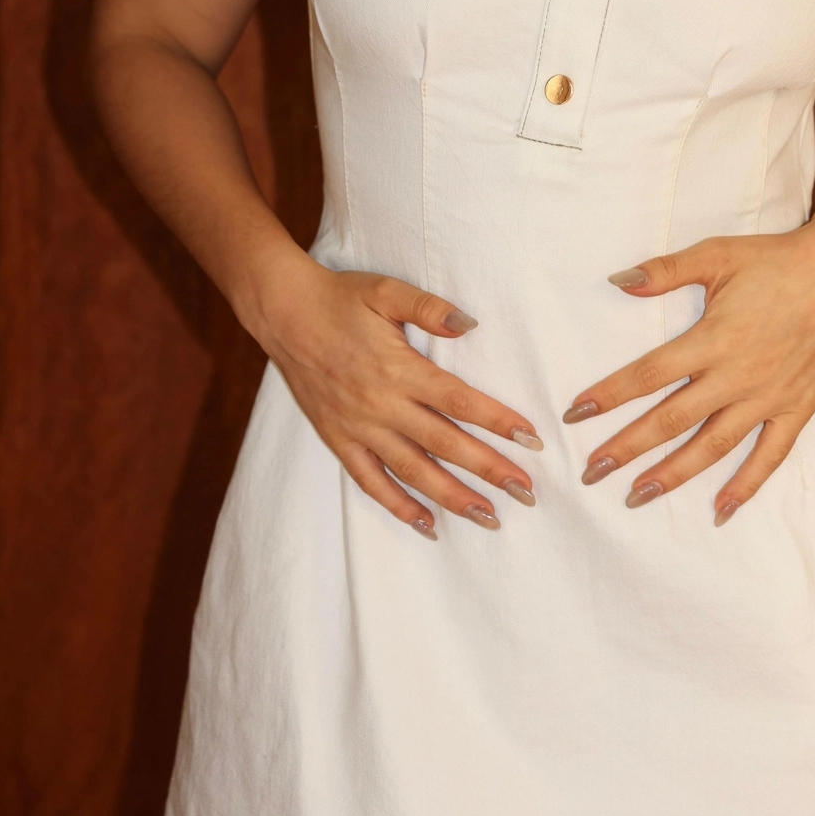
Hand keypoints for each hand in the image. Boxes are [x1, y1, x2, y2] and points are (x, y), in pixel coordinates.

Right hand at [251, 251, 540, 538]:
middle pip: (445, 445)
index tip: (532, 440)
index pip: (459, 402)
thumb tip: (470, 324)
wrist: (283, 313)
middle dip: (489, 470)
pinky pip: (370, 481)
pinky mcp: (338, 440)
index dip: (498, 421)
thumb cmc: (339, 298)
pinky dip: (398, 505)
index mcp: (399, 369)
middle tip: (526, 492)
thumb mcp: (386, 291)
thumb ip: (429, 308)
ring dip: (453, 497)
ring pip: (413, 471)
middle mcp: (381, 405)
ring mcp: (358, 428)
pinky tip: (427, 524)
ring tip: (489, 517)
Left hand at [565, 209, 814, 522]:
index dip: (609, 395)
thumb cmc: (774, 261)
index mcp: (712, 339)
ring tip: (637, 496)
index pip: (648, 375)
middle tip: (591, 472)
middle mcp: (736, 376)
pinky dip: (746, 486)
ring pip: (712, 446)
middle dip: (627, 448)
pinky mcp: (796, 409)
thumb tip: (617, 280)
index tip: (574, 415)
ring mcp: (767, 398)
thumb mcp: (716, 254)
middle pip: (671, 420)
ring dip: (674, 474)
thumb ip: (665, 271)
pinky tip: (720, 511)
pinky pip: (769, 456)